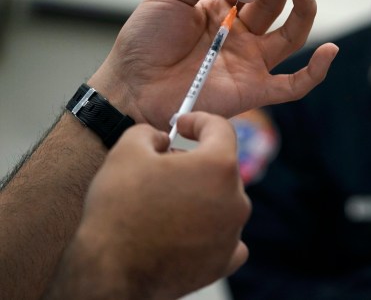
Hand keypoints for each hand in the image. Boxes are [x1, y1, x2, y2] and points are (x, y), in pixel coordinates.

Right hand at [58, 112, 250, 298]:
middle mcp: (235, 199)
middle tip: (164, 167)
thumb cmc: (118, 211)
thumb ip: (150, 132)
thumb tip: (162, 139)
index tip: (183, 125)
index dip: (199, 121)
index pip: (220, 129)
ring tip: (165, 203)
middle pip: (221, 167)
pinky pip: (226, 235)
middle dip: (195, 162)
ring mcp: (233, 232)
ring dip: (201, 196)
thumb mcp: (126, 151)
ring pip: (222, 201)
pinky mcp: (225, 260)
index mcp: (218, 167)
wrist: (111, 272)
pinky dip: (209, 230)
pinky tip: (185, 229)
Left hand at [88, 0, 337, 128]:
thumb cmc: (144, 41)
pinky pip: (294, 85)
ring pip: (292, 34)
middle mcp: (244, 33)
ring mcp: (252, 61)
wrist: (130, 86)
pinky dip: (316, 71)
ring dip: (304, 8)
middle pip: (277, 2)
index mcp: (224, 7)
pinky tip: (330, 51)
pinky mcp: (254, 90)